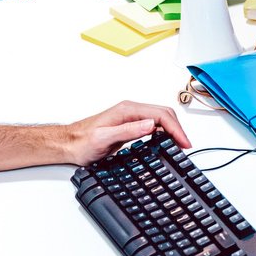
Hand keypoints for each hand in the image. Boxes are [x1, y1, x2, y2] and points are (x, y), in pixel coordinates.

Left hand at [55, 101, 191, 165]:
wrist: (69, 144)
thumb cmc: (82, 142)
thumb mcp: (105, 138)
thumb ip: (128, 130)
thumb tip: (150, 125)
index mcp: (128, 110)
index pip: (160, 115)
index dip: (175, 129)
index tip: (183, 142)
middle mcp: (131, 111)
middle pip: (164, 115)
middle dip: (178, 129)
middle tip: (185, 146)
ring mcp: (131, 118)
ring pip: (160, 120)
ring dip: (172, 131)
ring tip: (180, 145)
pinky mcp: (130, 126)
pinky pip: (153, 126)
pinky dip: (164, 134)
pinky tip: (166, 143)